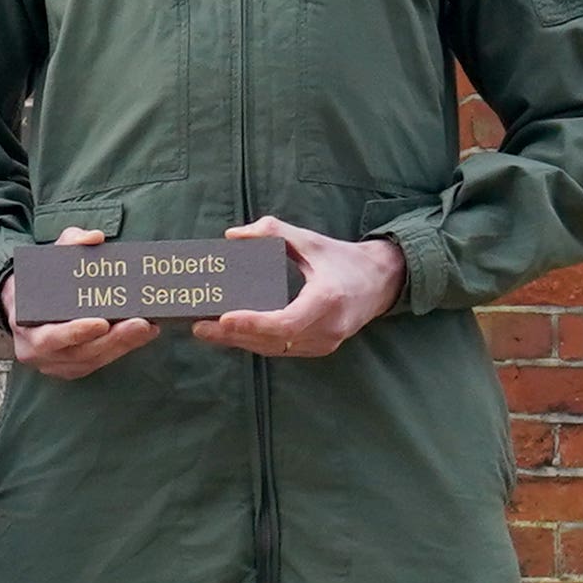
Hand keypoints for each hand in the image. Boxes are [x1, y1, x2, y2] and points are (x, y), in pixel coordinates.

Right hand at [2, 228, 159, 383]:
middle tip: (140, 323)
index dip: (75, 332)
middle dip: (113, 339)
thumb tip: (95, 238)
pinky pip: (100, 362)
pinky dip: (122, 348)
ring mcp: (54, 364)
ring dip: (123, 345)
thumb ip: (71, 242)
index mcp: (24, 325)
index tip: (102, 322)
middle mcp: (36, 352)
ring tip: (148, 327)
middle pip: (79, 353)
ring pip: (93, 360)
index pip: (49, 337)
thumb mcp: (50, 255)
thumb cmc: (39, 280)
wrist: (24, 304)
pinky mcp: (72, 368)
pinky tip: (143, 334)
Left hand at [193, 217, 405, 359]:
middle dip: (234, 335)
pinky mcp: (319, 348)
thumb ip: (273, 232)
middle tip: (200, 325)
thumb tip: (233, 235)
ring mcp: (325, 343)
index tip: (225, 318)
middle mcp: (327, 327)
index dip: (254, 323)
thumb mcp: (311, 241)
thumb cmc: (344, 259)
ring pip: (274, 349)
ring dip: (240, 342)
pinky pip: (282, 349)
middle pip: (273, 341)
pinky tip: (231, 335)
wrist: (382, 282)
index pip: (286, 322)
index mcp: (327, 300)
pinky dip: (256, 342)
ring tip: (206, 331)